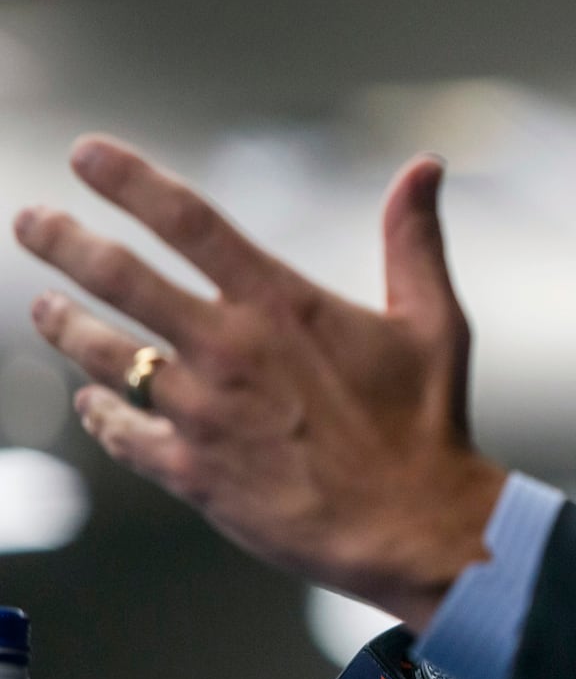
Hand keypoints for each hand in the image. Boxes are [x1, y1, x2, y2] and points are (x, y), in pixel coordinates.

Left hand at [12, 135, 507, 627]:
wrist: (412, 524)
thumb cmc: (427, 421)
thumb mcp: (433, 318)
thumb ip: (413, 238)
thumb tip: (425, 166)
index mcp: (281, 305)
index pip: (189, 221)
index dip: (129, 180)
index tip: (85, 154)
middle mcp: (228, 350)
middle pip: (119, 278)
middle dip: (64, 241)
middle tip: (30, 221)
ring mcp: (202, 414)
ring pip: (105, 355)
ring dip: (66, 326)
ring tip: (44, 309)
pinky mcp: (191, 472)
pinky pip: (122, 434)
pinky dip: (99, 413)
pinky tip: (89, 403)